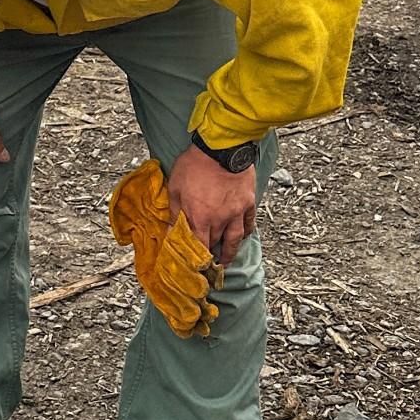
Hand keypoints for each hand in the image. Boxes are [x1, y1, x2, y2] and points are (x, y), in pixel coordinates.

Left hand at [165, 143, 256, 268]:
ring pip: (234, 239)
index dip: (195, 261)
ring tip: (226, 261)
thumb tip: (171, 233)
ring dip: (230, 252)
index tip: (193, 271)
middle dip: (210, 256)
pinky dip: (246, 232)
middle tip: (207, 267)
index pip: (197, 247)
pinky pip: (249, 223)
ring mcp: (236, 212)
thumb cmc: (195, 165)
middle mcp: (220, 219)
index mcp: (200, 218)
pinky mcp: (248, 202)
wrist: (222, 148)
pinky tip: (244, 237)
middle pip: (215, 244)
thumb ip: (174, 212)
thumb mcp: (175, 187)